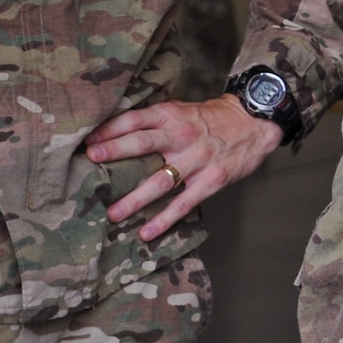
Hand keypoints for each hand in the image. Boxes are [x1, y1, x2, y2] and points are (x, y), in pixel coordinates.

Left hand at [84, 93, 283, 240]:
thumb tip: (117, 134)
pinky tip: (147, 232)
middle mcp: (181, 135)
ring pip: (160, 180)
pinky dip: (164, 220)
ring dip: (134, 198)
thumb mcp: (182, 110)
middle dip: (115, 151)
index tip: (87, 140)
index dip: (110, 129)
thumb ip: (155, 122)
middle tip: (90, 161)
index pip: (135, 119)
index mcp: (171, 115)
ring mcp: (196, 159)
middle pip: (143, 143)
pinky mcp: (210, 180)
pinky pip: (184, 203)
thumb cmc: (211, 118)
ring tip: (113, 213)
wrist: (254, 122)